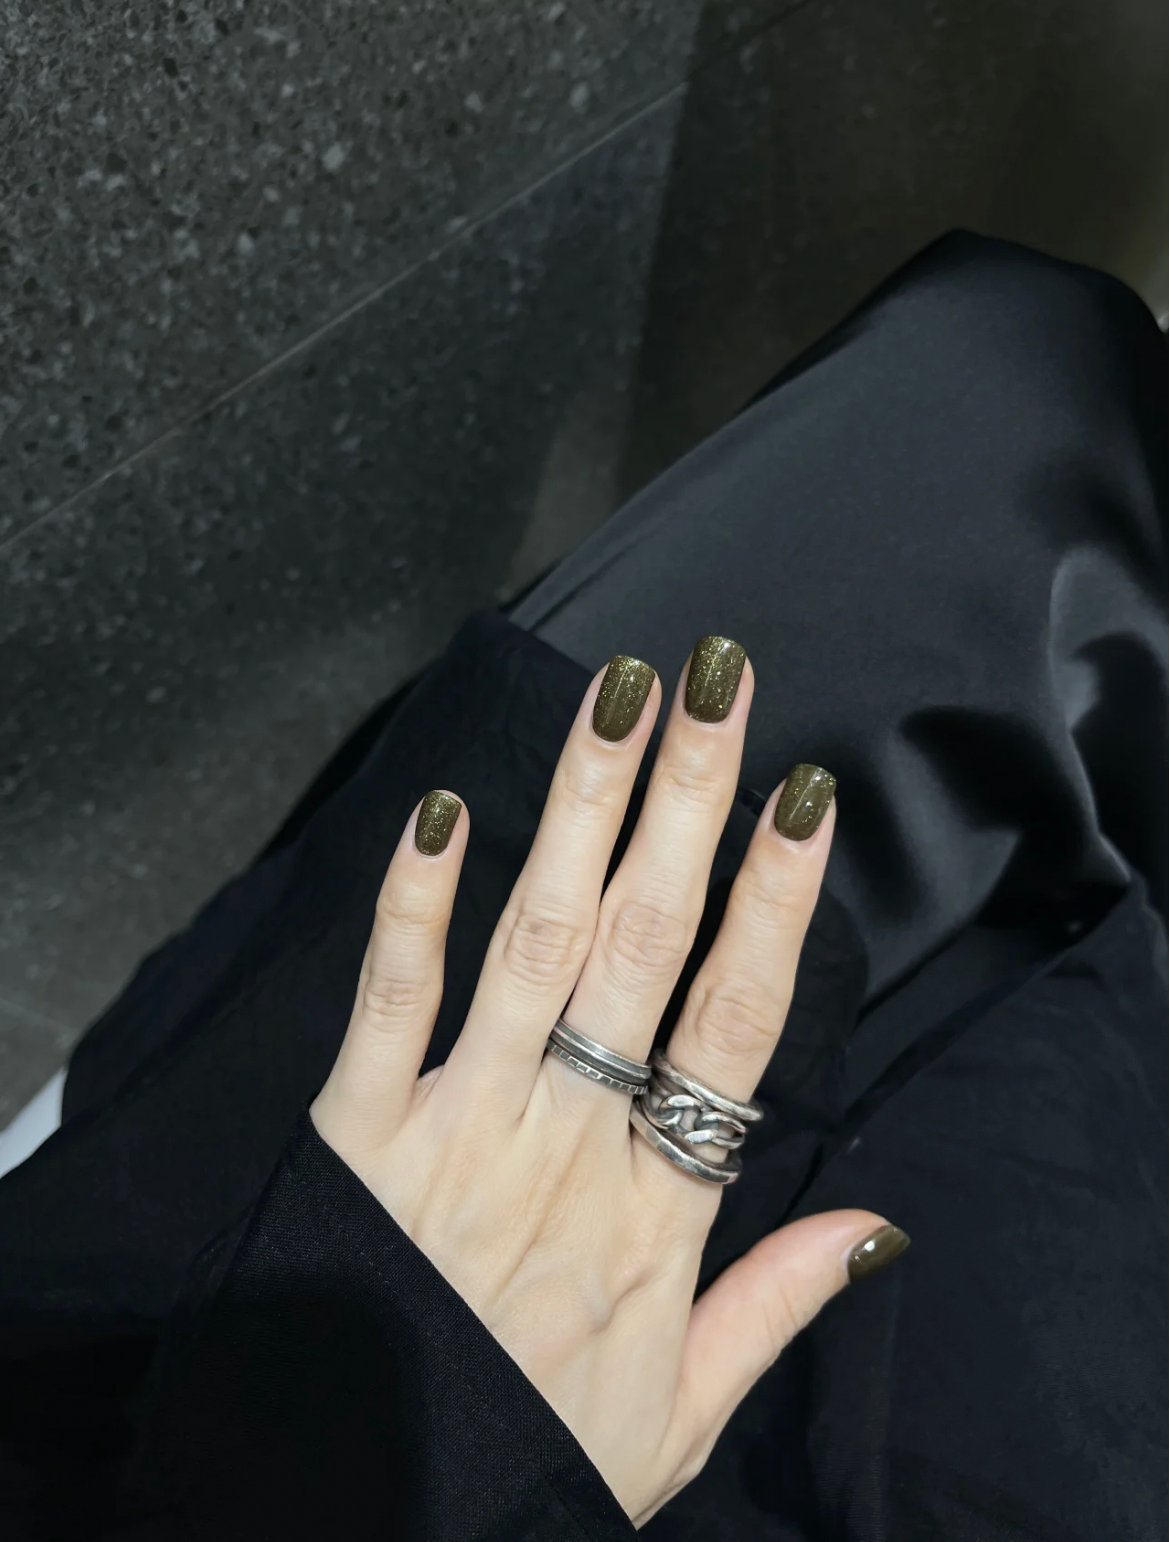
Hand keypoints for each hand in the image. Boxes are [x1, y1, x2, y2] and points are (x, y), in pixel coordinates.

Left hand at [310, 639, 906, 1525]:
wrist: (361, 1504)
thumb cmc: (525, 1450)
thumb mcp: (681, 1415)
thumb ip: (776, 1307)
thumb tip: (877, 1226)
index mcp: (653, 1211)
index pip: (734, 1026)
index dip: (773, 904)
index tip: (805, 798)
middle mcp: (565, 1145)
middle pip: (642, 948)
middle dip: (683, 805)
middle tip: (714, 684)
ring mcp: (459, 1127)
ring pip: (536, 944)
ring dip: (580, 814)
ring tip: (616, 699)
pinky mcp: (359, 1131)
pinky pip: (389, 998)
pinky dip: (413, 903)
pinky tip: (438, 810)